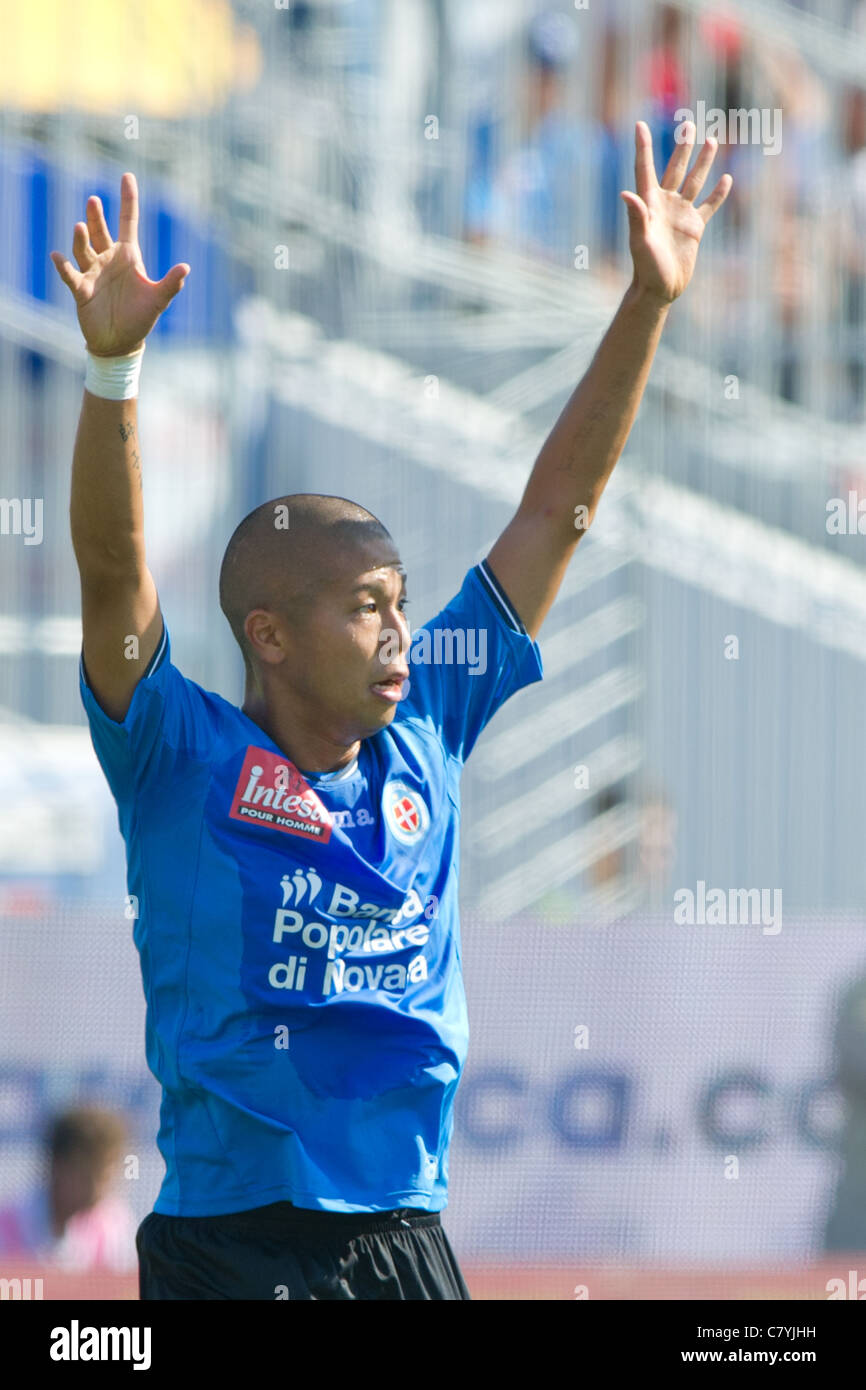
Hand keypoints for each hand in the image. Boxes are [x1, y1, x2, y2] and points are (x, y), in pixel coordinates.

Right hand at [50, 172, 189, 355]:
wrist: (120, 343)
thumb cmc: (140, 319)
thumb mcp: (157, 300)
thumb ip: (171, 284)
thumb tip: (186, 268)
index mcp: (128, 257)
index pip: (128, 221)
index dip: (128, 200)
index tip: (127, 176)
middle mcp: (109, 259)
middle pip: (101, 230)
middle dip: (96, 216)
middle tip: (94, 200)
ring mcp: (93, 272)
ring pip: (84, 249)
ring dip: (81, 238)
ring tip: (79, 226)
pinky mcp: (81, 289)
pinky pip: (70, 275)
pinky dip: (64, 267)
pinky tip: (58, 257)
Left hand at [620, 121, 731, 303]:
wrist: (660, 289)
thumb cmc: (646, 267)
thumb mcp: (640, 242)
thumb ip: (636, 217)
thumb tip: (625, 194)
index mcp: (649, 204)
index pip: (646, 169)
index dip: (643, 147)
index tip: (639, 124)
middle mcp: (665, 204)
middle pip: (675, 169)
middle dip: (683, 148)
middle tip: (689, 125)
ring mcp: (681, 214)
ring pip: (694, 181)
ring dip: (703, 162)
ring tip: (712, 140)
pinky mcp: (695, 227)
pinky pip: (709, 205)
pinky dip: (718, 193)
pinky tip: (726, 178)